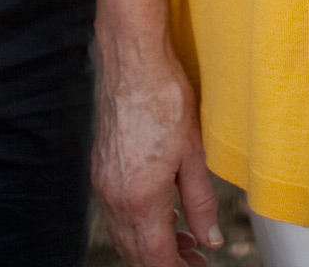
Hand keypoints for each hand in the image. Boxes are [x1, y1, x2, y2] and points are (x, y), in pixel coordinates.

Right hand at [92, 0, 221, 266]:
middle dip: (164, 261)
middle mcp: (114, 196)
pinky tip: (161, 211)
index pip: (156, 256)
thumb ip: (200, 202)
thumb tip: (208, 238)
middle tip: (194, 258)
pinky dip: (138, 222)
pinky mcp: (100, 166)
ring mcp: (102, 181)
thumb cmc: (165, 98)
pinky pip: (116, 210)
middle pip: (135, 251)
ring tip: (183, 238)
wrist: (132, 61)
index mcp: (140, 198)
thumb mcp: (195, 154)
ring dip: (150, 243)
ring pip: (123, 233)